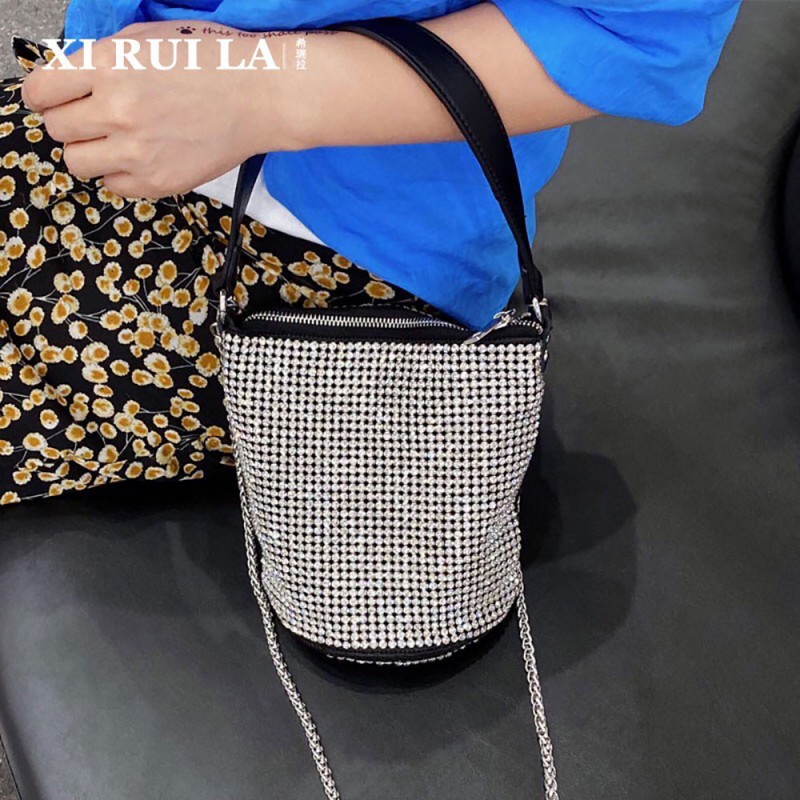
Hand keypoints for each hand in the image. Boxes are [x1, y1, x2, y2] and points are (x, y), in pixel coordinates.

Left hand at [21, 22, 287, 197]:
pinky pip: (114, 187)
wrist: (259, 96)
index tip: (53, 101)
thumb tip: (73, 83)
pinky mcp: (159, 181)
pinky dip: (121, 174)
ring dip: (91, 152)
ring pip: (78, 163)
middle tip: (94, 119)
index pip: (41, 92)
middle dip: (71, 123)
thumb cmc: (210, 61)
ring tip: (117, 142)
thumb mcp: (144, 40)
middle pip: (57, 130)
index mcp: (108, 68)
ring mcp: (138, 152)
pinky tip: (142, 157)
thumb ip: (101, 61)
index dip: (44, 97)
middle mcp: (117, 111)